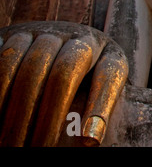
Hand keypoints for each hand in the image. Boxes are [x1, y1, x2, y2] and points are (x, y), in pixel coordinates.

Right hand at [0, 21, 127, 146]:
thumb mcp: (97, 94)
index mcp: (108, 53)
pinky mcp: (18, 35)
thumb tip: (89, 142)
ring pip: (32, 66)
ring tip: (14, 143)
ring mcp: (49, 34)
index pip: (109, 74)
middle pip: (66, 72)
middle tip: (41, 149)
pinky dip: (0, 92)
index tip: (88, 140)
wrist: (54, 53)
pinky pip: (5, 60)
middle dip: (50, 116)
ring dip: (20, 110)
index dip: (99, 106)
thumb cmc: (83, 89)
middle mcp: (81, 37)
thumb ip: (97, 114)